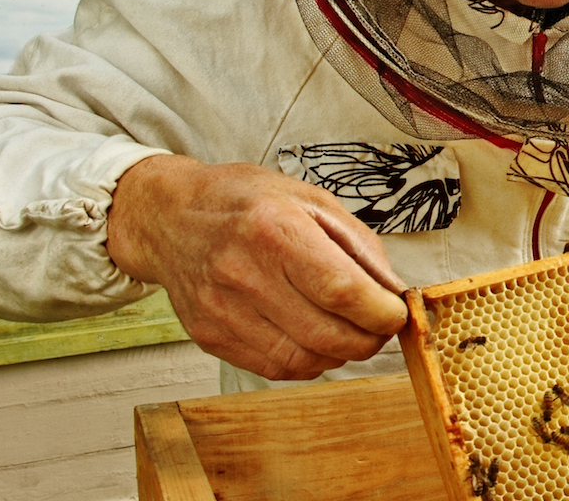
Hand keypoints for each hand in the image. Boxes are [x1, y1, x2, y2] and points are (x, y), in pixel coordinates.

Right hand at [107, 155, 408, 379]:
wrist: (171, 218)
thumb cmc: (245, 202)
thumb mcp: (312, 200)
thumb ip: (360, 247)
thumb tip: (394, 292)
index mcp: (274, 229)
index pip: (341, 290)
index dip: (381, 312)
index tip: (397, 313)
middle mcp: (243, 273)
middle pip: (326, 334)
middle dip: (369, 339)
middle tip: (380, 327)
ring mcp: (222, 310)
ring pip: (304, 360)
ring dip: (340, 354)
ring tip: (348, 330)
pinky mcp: (210, 336)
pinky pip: (275, 368)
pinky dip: (308, 361)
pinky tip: (314, 337)